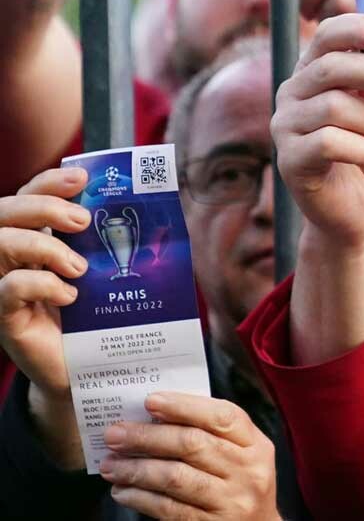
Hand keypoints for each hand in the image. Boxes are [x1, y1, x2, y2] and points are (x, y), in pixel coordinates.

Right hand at [0, 168, 90, 400]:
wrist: (92, 372)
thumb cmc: (101, 318)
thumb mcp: (107, 274)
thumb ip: (113, 243)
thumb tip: (161, 211)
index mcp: (34, 240)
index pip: (27, 197)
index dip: (48, 182)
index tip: (83, 178)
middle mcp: (11, 259)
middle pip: (4, 213)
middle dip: (44, 207)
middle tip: (82, 220)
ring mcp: (2, 287)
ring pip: (0, 244)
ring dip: (44, 246)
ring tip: (80, 268)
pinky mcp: (4, 318)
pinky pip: (7, 287)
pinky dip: (41, 284)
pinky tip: (70, 296)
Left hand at [100, 392, 279, 520]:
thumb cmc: (239, 483)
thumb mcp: (240, 454)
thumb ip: (210, 434)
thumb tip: (155, 417)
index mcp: (256, 445)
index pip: (223, 416)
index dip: (185, 406)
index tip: (150, 401)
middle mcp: (247, 471)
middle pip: (193, 444)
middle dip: (147, 437)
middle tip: (115, 434)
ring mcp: (231, 500)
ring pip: (176, 477)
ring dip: (136, 468)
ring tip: (111, 464)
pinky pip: (168, 508)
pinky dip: (140, 497)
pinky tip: (123, 490)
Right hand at [271, 13, 363, 248]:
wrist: (358, 211)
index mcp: (315, 72)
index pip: (327, 34)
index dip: (357, 29)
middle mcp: (293, 93)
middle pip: (331, 67)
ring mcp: (286, 126)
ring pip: (333, 107)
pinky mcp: (290, 160)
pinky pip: (326, 143)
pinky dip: (360, 149)